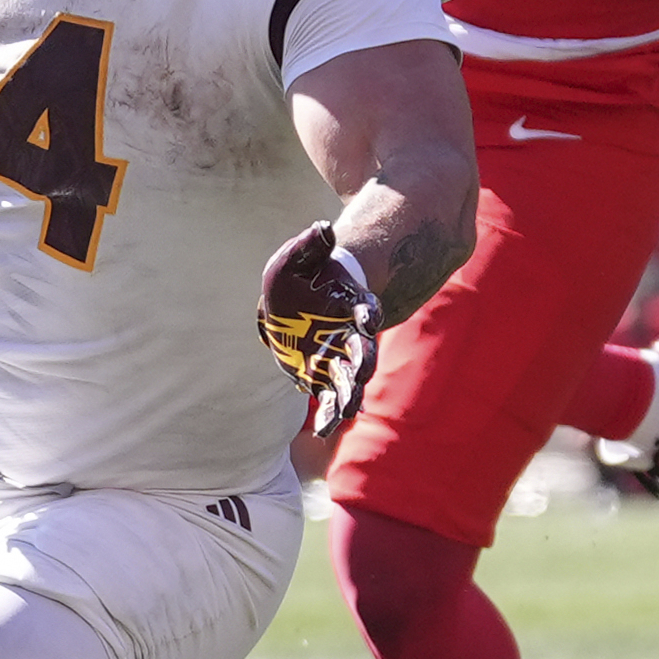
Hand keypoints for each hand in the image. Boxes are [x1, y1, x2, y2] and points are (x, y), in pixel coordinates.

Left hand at [256, 221, 381, 436]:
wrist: (288, 304)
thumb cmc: (296, 280)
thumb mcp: (295, 258)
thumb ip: (310, 244)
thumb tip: (323, 230)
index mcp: (350, 304)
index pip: (367, 309)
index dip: (369, 313)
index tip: (369, 318)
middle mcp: (350, 334)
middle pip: (364, 350)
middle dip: (364, 361)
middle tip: (361, 372)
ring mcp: (338, 358)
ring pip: (351, 380)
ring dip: (351, 393)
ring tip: (348, 409)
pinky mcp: (322, 376)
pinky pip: (329, 398)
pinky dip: (329, 413)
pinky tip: (324, 429)